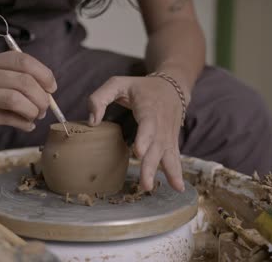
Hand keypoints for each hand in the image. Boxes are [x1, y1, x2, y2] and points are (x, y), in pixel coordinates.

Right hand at [0, 51, 55, 130]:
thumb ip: (13, 78)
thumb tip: (46, 94)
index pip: (23, 61)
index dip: (44, 74)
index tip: (52, 87)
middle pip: (23, 82)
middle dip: (41, 97)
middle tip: (45, 108)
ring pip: (15, 99)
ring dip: (32, 110)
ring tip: (35, 116)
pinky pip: (5, 118)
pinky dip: (22, 123)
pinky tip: (27, 125)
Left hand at [88, 76, 186, 191]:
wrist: (172, 86)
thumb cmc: (140, 87)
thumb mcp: (117, 83)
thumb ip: (99, 98)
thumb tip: (92, 122)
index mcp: (148, 107)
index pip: (148, 124)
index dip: (144, 138)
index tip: (139, 153)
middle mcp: (161, 123)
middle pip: (157, 145)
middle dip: (151, 165)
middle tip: (146, 184)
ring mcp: (168, 133)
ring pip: (168, 153)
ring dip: (169, 172)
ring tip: (174, 188)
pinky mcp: (172, 141)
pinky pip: (175, 156)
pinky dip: (177, 171)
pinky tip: (179, 188)